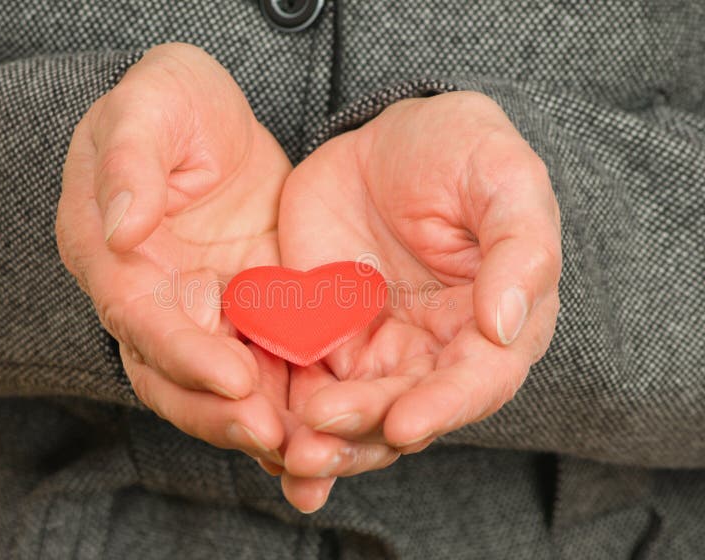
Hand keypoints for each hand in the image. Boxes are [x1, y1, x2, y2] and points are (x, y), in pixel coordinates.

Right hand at [56, 43, 292, 466]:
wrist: (213, 119)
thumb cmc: (170, 102)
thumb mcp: (149, 106)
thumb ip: (129, 163)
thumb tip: (122, 228)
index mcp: (115, 258)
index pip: (140, 319)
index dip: (182, 353)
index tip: (232, 379)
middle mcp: (156, 301)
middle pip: (177, 377)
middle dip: (223, 414)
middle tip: (275, 440)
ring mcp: (207, 314)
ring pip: (226, 388)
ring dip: (264, 428)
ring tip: (312, 460)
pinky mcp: (255, 315)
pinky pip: (272, 369)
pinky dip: (296, 408)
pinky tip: (335, 441)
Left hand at [278, 92, 560, 496]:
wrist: (386, 139)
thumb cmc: (461, 150)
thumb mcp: (504, 178)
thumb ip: (519, 248)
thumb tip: (506, 327)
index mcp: (494, 325)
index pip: (477, 382)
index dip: (442, 408)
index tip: (402, 424)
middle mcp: (438, 352)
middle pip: (405, 411)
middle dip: (363, 434)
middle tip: (315, 444)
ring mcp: (378, 349)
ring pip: (353, 414)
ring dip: (323, 441)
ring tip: (287, 455)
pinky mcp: (325, 337)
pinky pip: (303, 382)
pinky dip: (282, 412)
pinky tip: (255, 429)